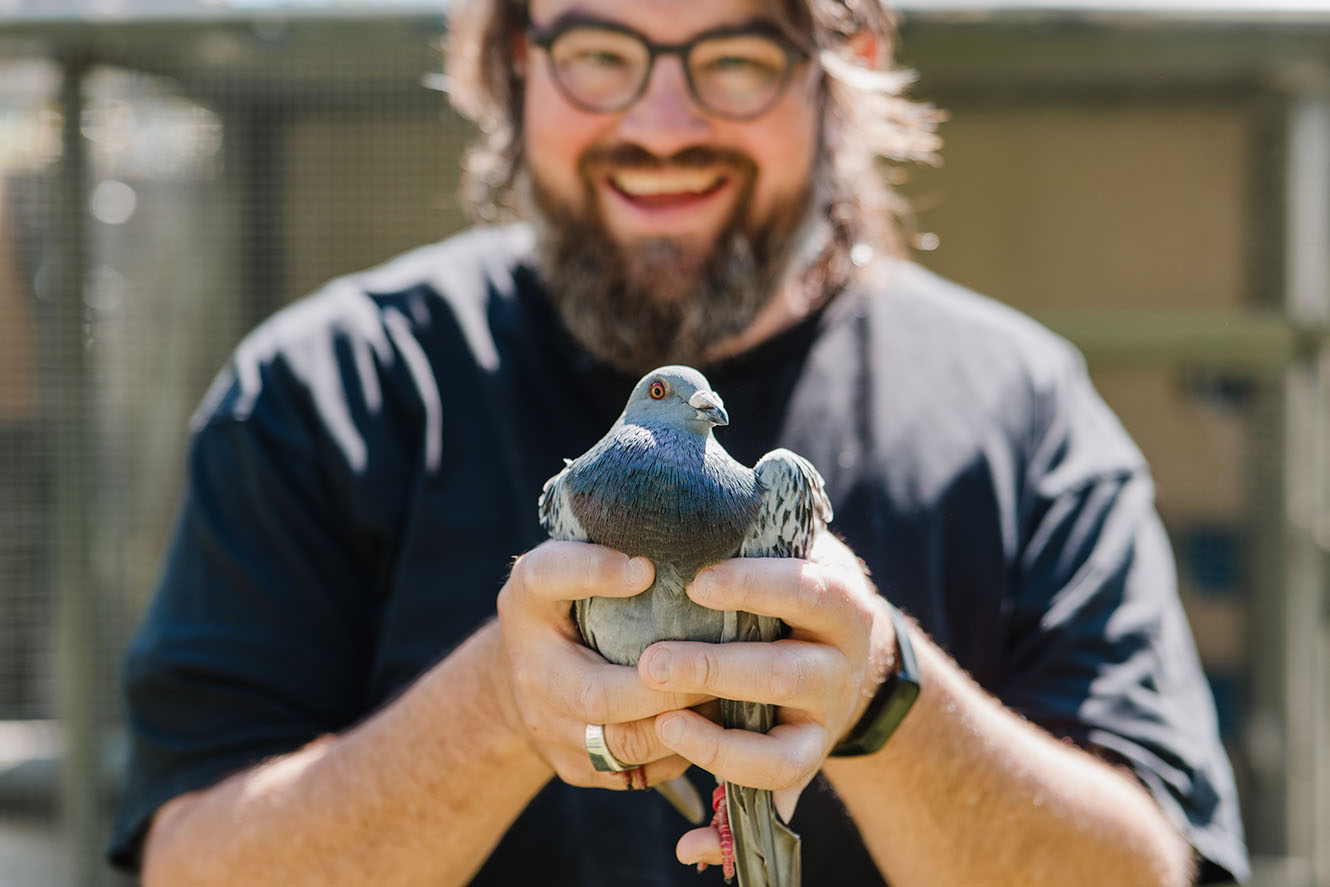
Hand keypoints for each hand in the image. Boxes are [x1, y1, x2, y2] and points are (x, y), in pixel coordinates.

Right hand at [495, 540, 711, 789]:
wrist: (522, 679)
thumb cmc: (560, 609)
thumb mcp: (564, 565)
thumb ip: (594, 557)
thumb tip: (651, 565)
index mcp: (528, 607)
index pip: (550, 580)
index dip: (596, 575)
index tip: (645, 567)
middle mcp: (534, 677)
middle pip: (600, 695)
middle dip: (667, 685)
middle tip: (721, 662)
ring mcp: (555, 734)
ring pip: (625, 746)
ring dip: (682, 724)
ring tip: (728, 696)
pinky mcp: (581, 770)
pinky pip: (638, 771)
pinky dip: (680, 750)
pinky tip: (713, 724)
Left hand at [634, 533, 894, 865]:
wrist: (848, 648)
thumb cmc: (794, 582)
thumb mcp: (795, 544)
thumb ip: (762, 525)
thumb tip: (720, 486)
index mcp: (840, 603)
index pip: (805, 590)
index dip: (754, 587)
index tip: (695, 582)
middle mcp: (840, 668)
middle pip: (785, 675)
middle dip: (717, 670)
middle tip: (651, 662)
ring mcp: (823, 723)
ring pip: (780, 751)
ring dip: (718, 746)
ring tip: (661, 725)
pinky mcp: (802, 765)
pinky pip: (771, 804)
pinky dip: (727, 833)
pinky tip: (686, 845)